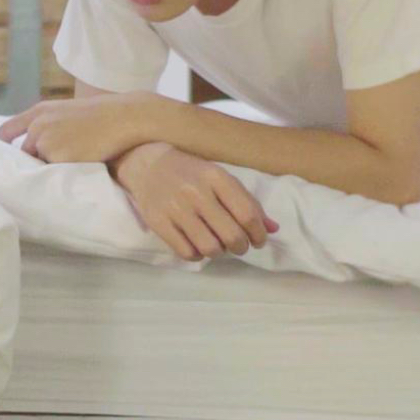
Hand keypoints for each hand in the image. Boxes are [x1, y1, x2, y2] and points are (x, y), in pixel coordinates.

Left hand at [0, 94, 155, 162]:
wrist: (123, 117)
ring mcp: (46, 143)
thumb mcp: (67, 111)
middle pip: (26, 153)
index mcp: (38, 112)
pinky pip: (55, 173)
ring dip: (51, 167)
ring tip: (75, 161)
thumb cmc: (100, 115)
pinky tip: (81, 164)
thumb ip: (48, 124)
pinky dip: (64, 173)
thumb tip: (36, 144)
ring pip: (41, 164)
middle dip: (37, 160)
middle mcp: (37, 126)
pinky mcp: (58, 158)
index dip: (4, 145)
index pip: (7, 131)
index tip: (6, 155)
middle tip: (56, 164)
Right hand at [113, 143, 278, 260]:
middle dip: (242, 247)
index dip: (259, 234)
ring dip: (220, 253)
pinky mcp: (158, 222)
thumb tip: (273, 229)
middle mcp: (196, 192)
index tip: (259, 240)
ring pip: (210, 248)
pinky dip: (198, 255)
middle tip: (239, 246)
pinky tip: (198, 246)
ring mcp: (175, 208)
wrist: (147, 165)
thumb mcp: (220, 178)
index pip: (247, 214)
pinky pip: (186, 252)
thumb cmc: (190, 172)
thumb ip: (247, 202)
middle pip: (231, 236)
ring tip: (218, 246)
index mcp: (216, 177)